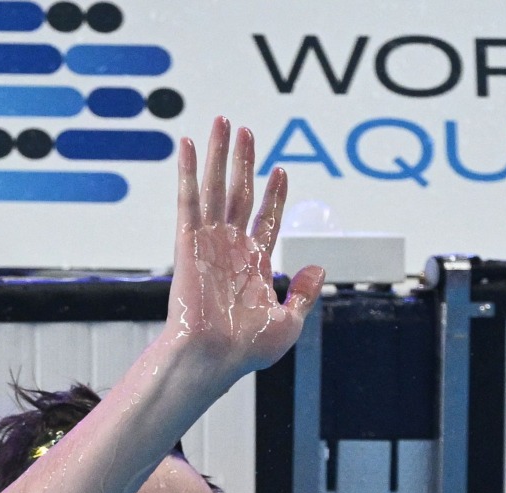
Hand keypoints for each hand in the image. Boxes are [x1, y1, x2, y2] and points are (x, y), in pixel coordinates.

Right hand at [168, 117, 324, 375]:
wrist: (215, 358)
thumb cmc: (246, 350)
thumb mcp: (289, 322)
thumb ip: (303, 293)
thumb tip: (318, 267)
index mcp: (254, 264)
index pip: (266, 219)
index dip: (274, 194)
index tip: (281, 170)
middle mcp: (231, 247)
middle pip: (239, 193)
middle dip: (243, 161)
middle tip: (246, 130)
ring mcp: (209, 242)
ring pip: (216, 187)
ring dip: (220, 154)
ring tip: (224, 122)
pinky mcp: (188, 242)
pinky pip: (189, 198)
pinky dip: (189, 170)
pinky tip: (190, 143)